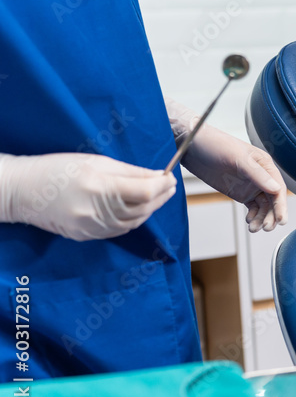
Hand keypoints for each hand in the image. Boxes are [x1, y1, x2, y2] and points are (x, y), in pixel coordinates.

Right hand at [0, 153, 175, 240]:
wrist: (23, 191)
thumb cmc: (57, 169)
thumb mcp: (96, 161)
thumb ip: (130, 171)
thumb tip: (158, 175)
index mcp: (99, 187)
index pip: (144, 192)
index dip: (163, 185)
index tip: (171, 177)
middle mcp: (96, 211)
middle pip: (143, 208)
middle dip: (161, 196)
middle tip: (170, 186)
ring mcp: (91, 227)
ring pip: (134, 222)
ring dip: (150, 209)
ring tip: (158, 195)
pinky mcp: (87, 236)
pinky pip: (120, 230)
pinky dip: (134, 219)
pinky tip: (139, 208)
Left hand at [180, 124, 287, 231]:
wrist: (192, 147)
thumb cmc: (215, 144)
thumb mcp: (237, 158)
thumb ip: (257, 174)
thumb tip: (276, 189)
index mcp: (265, 164)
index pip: (278, 188)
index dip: (281, 205)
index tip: (281, 219)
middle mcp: (260, 176)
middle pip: (273, 200)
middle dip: (272, 215)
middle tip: (267, 227)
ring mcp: (250, 185)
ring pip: (263, 206)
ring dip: (262, 218)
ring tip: (254, 228)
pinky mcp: (239, 192)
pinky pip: (252, 208)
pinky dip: (253, 216)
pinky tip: (249, 221)